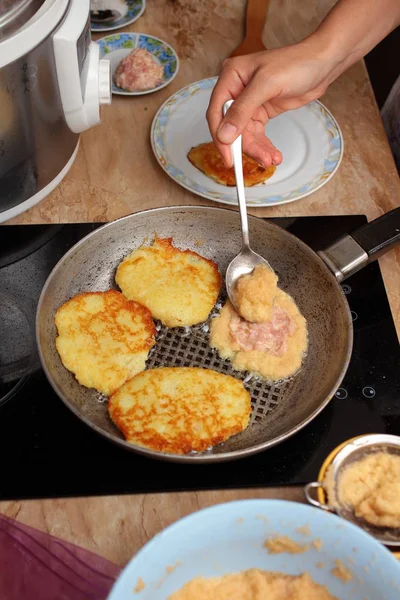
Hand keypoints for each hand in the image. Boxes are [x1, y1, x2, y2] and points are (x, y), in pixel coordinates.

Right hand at [206, 38, 335, 167]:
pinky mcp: (261, 111)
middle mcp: (236, 90)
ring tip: (271, 159)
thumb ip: (242, 109)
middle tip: (259, 160)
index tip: (228, 157)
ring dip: (257, 149)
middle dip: (245, 146)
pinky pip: (257, 134)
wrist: (322, 64)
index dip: (220, 136)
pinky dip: (264, 146)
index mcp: (231, 77)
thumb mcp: (267, 84)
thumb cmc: (297, 62)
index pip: (217, 111)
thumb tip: (224, 134)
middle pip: (231, 127)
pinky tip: (273, 154)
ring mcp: (249, 102)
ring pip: (245, 134)